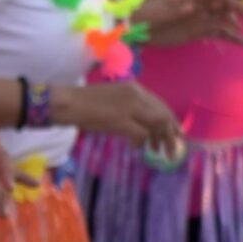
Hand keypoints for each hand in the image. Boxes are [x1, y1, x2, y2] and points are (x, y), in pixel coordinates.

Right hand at [62, 81, 183, 155]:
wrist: (67, 102)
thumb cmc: (84, 102)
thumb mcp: (113, 99)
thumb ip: (130, 107)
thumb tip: (142, 125)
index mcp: (134, 88)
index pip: (160, 105)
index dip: (171, 121)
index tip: (175, 134)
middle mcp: (136, 95)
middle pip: (163, 115)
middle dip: (171, 133)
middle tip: (174, 148)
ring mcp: (130, 107)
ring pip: (157, 124)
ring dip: (162, 140)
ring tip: (162, 152)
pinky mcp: (121, 120)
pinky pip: (141, 134)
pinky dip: (142, 143)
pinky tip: (137, 148)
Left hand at [135, 0, 242, 46]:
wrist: (134, 27)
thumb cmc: (146, 12)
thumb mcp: (160, 9)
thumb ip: (176, 9)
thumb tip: (192, 7)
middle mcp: (198, 5)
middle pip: (221, 4)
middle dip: (236, 8)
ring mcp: (198, 19)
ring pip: (222, 20)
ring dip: (234, 26)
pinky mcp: (196, 32)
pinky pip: (217, 32)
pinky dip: (229, 36)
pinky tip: (242, 42)